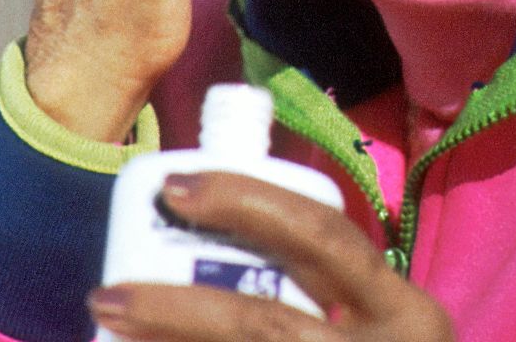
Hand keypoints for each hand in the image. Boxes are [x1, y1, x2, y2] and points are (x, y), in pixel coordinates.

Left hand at [89, 172, 456, 341]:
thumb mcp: (385, 327)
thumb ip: (327, 287)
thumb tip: (212, 239)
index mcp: (408, 313)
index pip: (325, 236)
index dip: (247, 201)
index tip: (175, 188)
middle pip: (265, 324)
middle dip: (176, 305)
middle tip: (108, 293)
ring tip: (109, 330)